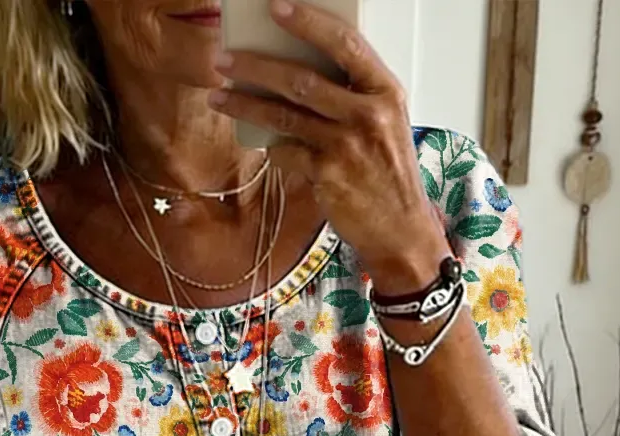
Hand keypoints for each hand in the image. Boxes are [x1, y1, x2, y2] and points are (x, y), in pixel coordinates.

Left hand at [209, 0, 449, 293]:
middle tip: (224, 58)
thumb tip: (297, 69)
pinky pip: (286, 151)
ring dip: (245, 103)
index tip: (275, 7)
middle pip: (302, 79)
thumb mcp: (385, 123)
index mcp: (386, 91)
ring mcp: (347, 146)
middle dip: (256, 66)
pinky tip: (260, 143)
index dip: (308, 21)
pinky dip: (271, 146)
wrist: (400, 229)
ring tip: (218, 95)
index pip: (345, 44)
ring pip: (284, 114)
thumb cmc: (388, 173)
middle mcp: (368, 115)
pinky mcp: (328, 176)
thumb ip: (353, 95)